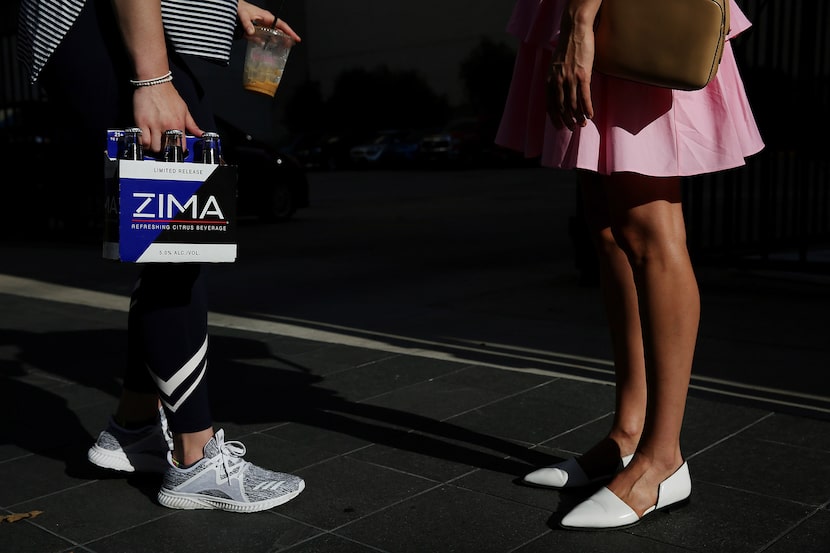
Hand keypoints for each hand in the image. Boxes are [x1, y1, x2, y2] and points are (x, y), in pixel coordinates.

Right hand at [133, 82, 202, 152]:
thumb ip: (192, 125)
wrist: (154, 82)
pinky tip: (145, 140)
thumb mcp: (184, 110)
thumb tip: (201, 134)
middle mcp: (166, 126)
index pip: (180, 146)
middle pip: (165, 149)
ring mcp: (153, 125)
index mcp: (178, 124)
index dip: (177, 151)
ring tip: (153, 144)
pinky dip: (143, 144)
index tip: (174, 151)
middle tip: (162, 147)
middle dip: (164, 151)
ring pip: (153, 147)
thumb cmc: (168, 94)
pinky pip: (142, 140)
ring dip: (153, 148)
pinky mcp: (141, 122)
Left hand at [237, 0, 301, 41]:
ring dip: (279, 40)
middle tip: (291, 45)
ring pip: (274, 33)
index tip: (296, 38)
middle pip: (280, 30)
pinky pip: (266, 35)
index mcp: (267, 17)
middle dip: (287, 37)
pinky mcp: (258, 28)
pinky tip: (269, 46)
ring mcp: (263, 24)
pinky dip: (269, 40)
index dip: (290, 32)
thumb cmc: (240, 8)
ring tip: (283, 47)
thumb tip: (251, 32)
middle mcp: (266, 20)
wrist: (234, 6)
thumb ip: (247, 24)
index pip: (282, 25)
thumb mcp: (243, 15)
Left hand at [547, 5, 596, 129]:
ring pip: (573, 104)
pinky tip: (590, 115)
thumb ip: (555, 79)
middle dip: (567, 120)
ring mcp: (570, 79)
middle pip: (562, 107)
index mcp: (549, 80)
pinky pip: (585, 97)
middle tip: (573, 128)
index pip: (550, 104)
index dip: (555, 118)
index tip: (559, 127)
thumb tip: (559, 92)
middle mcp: (558, 82)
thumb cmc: (566, 48)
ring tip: (582, 124)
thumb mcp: (555, 66)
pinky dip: (587, 108)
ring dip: (578, 117)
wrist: (575, 32)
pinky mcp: (583, 75)